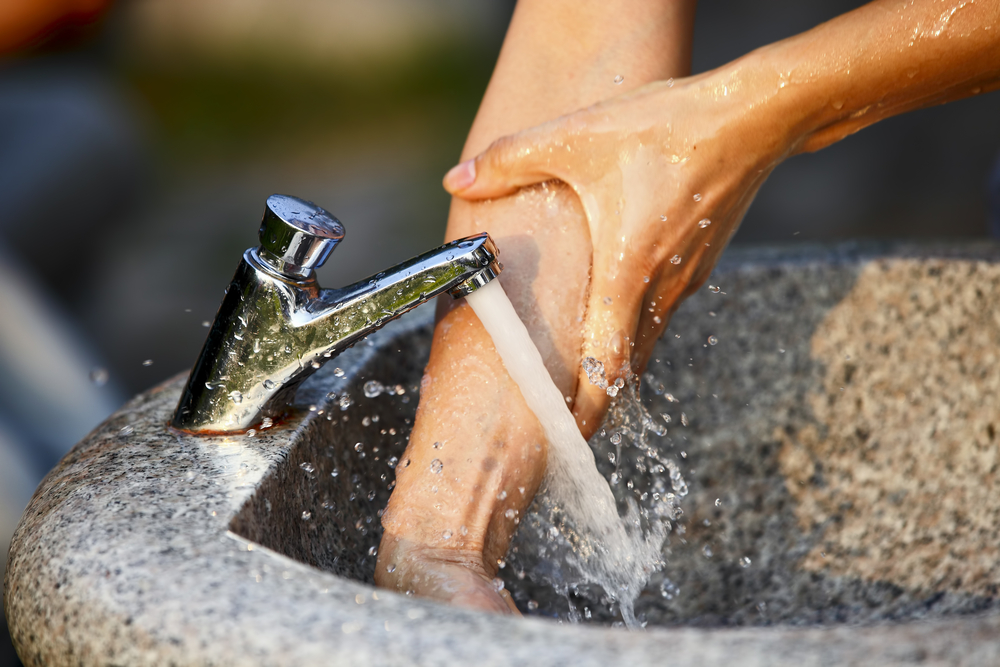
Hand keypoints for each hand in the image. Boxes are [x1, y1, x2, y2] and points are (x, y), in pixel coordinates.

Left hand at [443, 68, 795, 430]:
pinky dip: (636, 328)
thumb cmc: (670, 127)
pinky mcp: (702, 261)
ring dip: (616, 365)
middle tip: (562, 424)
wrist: (757, 114)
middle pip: (627, 367)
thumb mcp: (578, 136)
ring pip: (646, 339)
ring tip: (585, 378)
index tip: (564, 444)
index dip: (585, 413)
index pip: (607, 370)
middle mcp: (662, 289)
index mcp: (628, 274)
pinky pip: (662, 310)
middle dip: (596, 400)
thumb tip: (455, 179)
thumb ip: (510, 159)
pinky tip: (617, 309)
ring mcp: (688, 278)